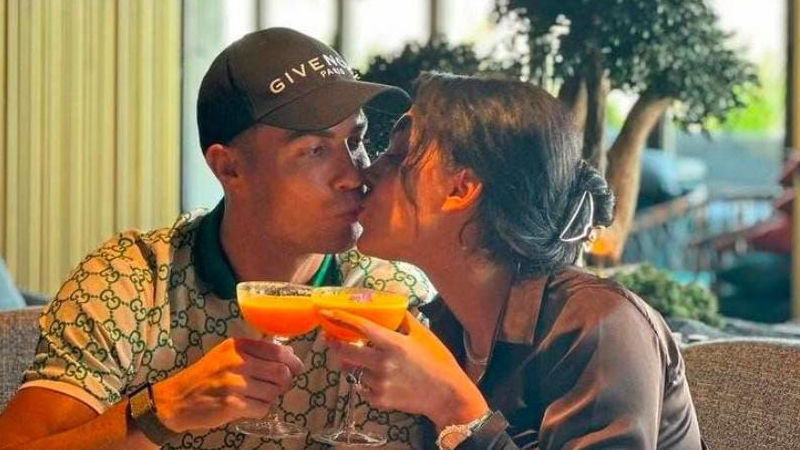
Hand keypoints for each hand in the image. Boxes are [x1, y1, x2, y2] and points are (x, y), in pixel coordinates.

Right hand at [150, 337, 304, 431]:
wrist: (176, 399)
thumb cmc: (205, 376)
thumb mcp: (227, 354)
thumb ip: (256, 352)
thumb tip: (289, 352)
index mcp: (237, 346)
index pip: (277, 350)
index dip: (293, 361)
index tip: (297, 367)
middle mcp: (237, 362)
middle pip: (281, 372)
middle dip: (286, 381)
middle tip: (281, 386)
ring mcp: (234, 384)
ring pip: (274, 392)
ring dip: (272, 397)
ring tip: (261, 397)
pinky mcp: (232, 405)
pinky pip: (262, 408)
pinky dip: (261, 409)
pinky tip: (251, 407)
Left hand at [322, 311, 487, 428]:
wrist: (446, 395)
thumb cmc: (438, 362)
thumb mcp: (423, 335)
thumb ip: (405, 320)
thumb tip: (395, 307)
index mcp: (393, 344)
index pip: (361, 328)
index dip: (341, 318)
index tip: (327, 313)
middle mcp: (383, 363)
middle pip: (346, 352)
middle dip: (334, 345)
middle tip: (331, 339)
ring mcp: (379, 383)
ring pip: (353, 371)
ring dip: (352, 364)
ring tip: (359, 360)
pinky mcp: (379, 400)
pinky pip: (362, 388)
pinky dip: (363, 382)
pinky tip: (374, 378)